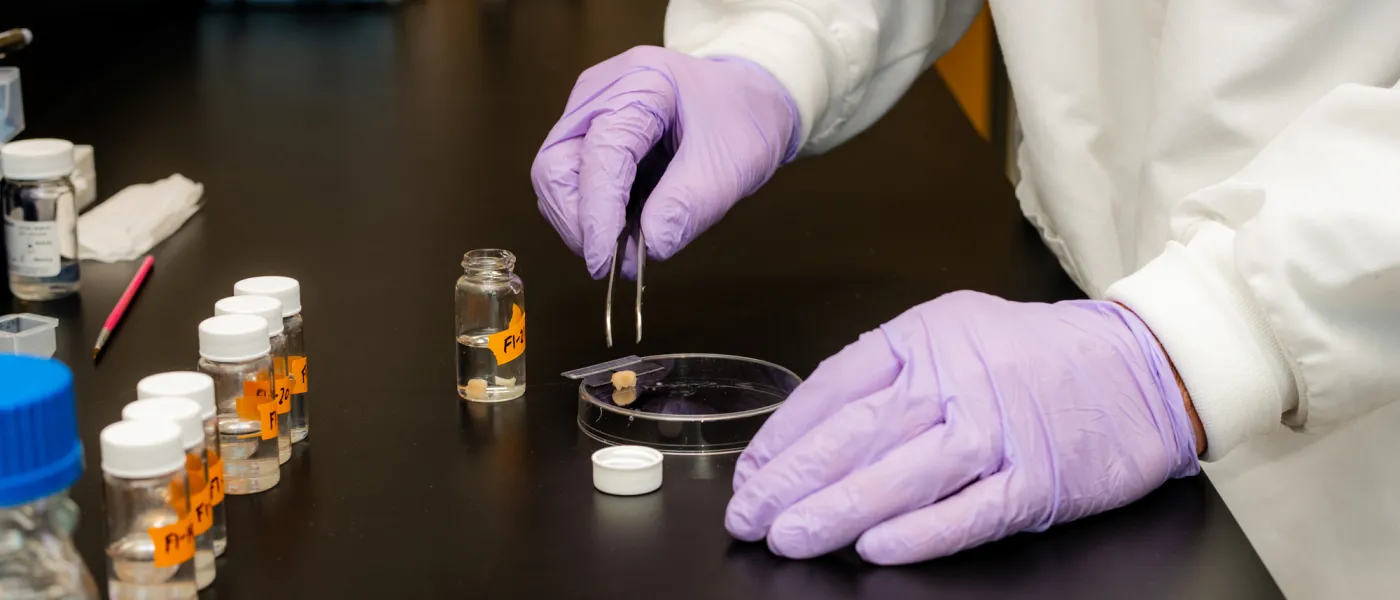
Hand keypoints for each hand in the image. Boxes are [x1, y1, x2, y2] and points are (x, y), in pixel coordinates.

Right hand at [532, 46, 798, 278]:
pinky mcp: (589, 137)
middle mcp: (600, 94)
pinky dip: (592, 215)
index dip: (596, 213)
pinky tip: (623, 230)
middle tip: (611, 261)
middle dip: (578, 221)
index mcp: (639, 83)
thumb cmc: (743, 120)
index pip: (599, 154)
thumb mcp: (731, 166)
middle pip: (556, 166)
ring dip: (583, 223)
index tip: (602, 262)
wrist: (750, 101)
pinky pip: (573, 183)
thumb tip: (648, 248)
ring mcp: (589, 114)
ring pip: (556, 179)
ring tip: (625, 248)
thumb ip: (688, 205)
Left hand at [725, 291, 1200, 563]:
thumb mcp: (954, 330)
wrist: (1142, 368)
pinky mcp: (1036, 481)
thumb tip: (812, 428)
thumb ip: (888, 370)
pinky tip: (872, 549)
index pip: (835, 387)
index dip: (785, 435)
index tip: (752, 471)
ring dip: (834, 513)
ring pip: (899, 477)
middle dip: (791, 481)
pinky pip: (965, 514)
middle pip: (857, 436)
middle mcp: (957, 380)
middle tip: (748, 516)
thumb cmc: (1037, 355)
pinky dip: (916, 534)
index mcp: (926, 336)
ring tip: (788, 539)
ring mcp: (998, 432)